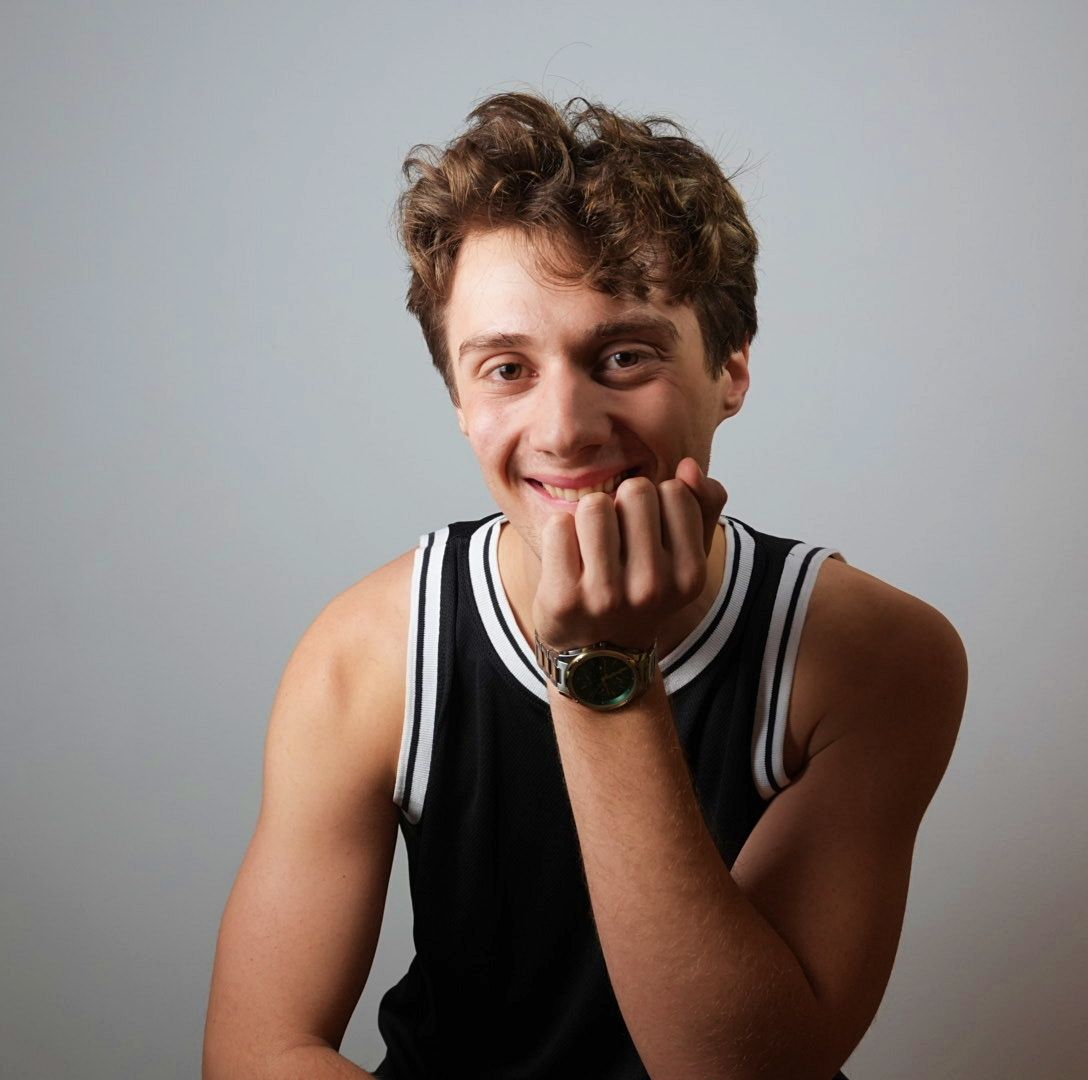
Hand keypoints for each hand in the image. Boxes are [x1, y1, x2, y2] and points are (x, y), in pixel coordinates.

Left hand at [532, 457, 727, 650]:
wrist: (601, 658)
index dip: (656, 502)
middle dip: (622, 503)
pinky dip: (560, 532)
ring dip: (589, 515)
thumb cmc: (642, 594)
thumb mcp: (685, 556)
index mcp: (689, 574)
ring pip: (595, 504)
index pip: (674, 490)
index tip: (648, 532)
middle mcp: (652, 587)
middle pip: (635, 491)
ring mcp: (606, 595)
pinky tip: (568, 558)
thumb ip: (702, 506)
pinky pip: (559, 525)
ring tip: (592, 545)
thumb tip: (689, 467)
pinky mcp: (564, 597)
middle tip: (617, 538)